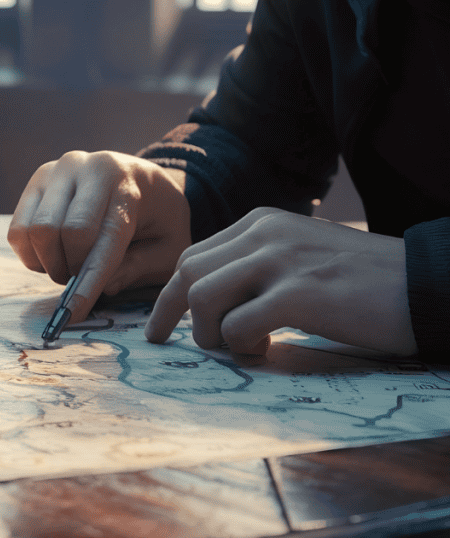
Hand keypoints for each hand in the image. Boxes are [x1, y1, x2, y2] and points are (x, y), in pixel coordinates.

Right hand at [8, 150, 190, 322]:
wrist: (142, 178)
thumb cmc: (159, 218)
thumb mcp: (169, 247)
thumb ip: (140, 267)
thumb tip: (103, 286)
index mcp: (126, 183)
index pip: (102, 237)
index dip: (88, 281)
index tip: (75, 314)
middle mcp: (87, 168)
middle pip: (63, 232)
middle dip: (71, 269)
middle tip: (83, 279)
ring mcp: (57, 172)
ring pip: (35, 231)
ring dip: (49, 263)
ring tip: (69, 265)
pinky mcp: (36, 182)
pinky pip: (18, 230)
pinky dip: (31, 255)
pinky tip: (53, 254)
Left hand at [145, 207, 417, 355]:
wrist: (425, 283)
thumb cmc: (361, 281)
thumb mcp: (299, 256)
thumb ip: (255, 268)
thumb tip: (207, 305)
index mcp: (260, 223)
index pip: (192, 257)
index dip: (169, 297)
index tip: (159, 330)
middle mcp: (264, 233)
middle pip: (187, 274)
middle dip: (176, 316)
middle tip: (189, 347)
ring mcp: (280, 260)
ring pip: (202, 298)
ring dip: (211, 334)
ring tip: (244, 346)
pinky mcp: (298, 293)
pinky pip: (236, 325)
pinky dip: (242, 346)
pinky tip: (268, 349)